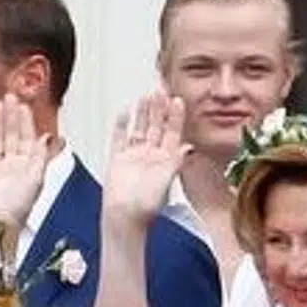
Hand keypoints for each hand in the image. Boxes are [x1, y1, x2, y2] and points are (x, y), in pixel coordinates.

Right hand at [0, 94, 50, 234]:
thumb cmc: (18, 207)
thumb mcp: (36, 179)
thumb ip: (39, 157)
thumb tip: (46, 137)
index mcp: (28, 166)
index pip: (27, 138)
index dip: (25, 122)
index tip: (24, 105)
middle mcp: (13, 165)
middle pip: (11, 135)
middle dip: (11, 117)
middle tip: (9, 97)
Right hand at [101, 92, 191, 228]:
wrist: (123, 216)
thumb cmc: (145, 205)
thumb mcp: (167, 179)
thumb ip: (176, 161)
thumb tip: (189, 147)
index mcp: (165, 160)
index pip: (172, 133)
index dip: (175, 117)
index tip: (177, 100)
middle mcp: (151, 157)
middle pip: (156, 127)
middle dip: (158, 109)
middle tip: (160, 90)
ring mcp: (134, 157)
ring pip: (139, 128)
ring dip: (142, 113)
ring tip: (145, 96)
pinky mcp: (118, 160)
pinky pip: (119, 138)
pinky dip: (121, 125)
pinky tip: (125, 112)